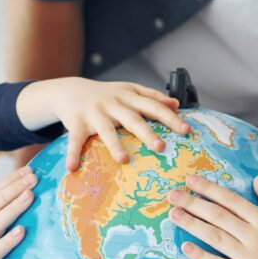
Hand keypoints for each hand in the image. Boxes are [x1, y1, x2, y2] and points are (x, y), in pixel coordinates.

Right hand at [17, 78, 190, 170]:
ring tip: (124, 159)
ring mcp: (95, 114)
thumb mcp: (129, 90)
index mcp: (129, 97)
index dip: (170, 117)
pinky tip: (72, 168)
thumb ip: (152, 96)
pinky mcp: (77, 124)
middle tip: (161, 147)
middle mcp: (113, 104)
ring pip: (106, 130)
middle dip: (147, 133)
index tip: (186, 130)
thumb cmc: (106, 95)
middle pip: (133, 119)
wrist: (71, 90)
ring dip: (114, 145)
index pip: (153, 106)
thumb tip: (175, 104)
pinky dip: (73, 153)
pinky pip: (75, 140)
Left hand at [168, 174, 257, 258]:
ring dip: (191, 224)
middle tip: (172, 194)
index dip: (210, 189)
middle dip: (193, 203)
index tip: (191, 181)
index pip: (232, 201)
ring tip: (173, 214)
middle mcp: (255, 237)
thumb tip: (257, 180)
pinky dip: (201, 255)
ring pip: (214, 237)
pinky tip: (185, 247)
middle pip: (218, 216)